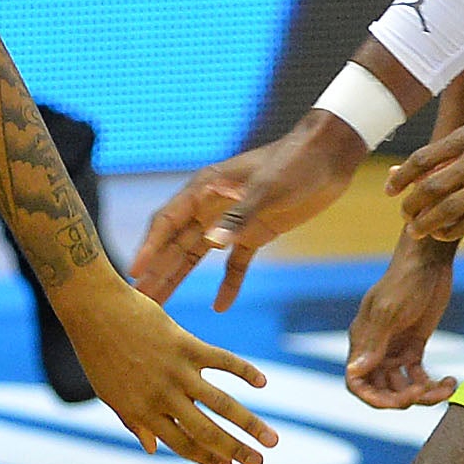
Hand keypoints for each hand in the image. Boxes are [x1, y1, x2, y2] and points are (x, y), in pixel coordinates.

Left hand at [54, 270, 277, 463]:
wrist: (94, 310)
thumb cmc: (98, 353)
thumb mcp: (109, 393)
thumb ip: (134, 422)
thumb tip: (153, 450)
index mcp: (142, 412)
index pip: (182, 444)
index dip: (207, 458)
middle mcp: (162, 396)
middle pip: (206, 431)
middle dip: (236, 450)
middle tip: (259, 463)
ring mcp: (176, 371)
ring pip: (221, 404)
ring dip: (250, 424)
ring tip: (272, 440)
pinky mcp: (186, 345)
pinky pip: (222, 361)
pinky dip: (245, 371)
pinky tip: (262, 383)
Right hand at [133, 116, 360, 306]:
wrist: (329, 156)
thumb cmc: (295, 163)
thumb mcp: (268, 188)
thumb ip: (240, 216)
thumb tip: (211, 243)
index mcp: (206, 189)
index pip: (168, 222)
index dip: (150, 247)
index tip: (134, 273)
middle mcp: (212, 206)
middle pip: (176, 244)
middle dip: (156, 271)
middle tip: (138, 301)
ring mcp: (232, 221)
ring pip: (197, 255)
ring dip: (180, 279)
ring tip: (160, 306)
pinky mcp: (255, 233)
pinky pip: (235, 264)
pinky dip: (229, 284)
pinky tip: (220, 307)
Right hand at [344, 236, 459, 408]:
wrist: (429, 261)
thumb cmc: (405, 281)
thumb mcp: (389, 312)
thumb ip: (374, 343)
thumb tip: (355, 371)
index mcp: (363, 341)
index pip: (357, 380)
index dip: (372, 398)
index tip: (398, 402)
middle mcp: (376, 348)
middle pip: (381, 388)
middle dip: (401, 398)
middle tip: (423, 393)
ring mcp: (395, 348)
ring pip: (402, 386)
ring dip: (422, 394)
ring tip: (444, 389)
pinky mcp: (414, 345)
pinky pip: (419, 376)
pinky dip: (433, 384)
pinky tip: (450, 381)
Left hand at [390, 117, 463, 242]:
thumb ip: (437, 157)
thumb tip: (393, 172)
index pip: (422, 159)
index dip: (401, 178)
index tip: (390, 191)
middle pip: (431, 187)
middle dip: (411, 205)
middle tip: (404, 215)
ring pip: (447, 209)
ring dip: (426, 223)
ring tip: (416, 230)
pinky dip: (450, 231)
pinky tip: (441, 232)